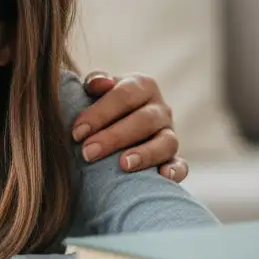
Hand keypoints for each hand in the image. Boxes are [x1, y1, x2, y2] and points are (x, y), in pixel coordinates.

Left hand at [73, 72, 187, 181]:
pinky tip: (162, 176)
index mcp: (141, 85)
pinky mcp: (174, 157)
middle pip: (143, 120)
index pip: (124, 96)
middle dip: (113, 137)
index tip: (77, 133)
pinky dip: (175, 171)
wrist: (116, 123)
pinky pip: (181, 165)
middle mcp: (160, 108)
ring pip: (166, 142)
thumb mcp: (96, 90)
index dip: (99, 114)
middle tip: (88, 153)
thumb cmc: (102, 106)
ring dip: (145, 154)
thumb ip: (95, 82)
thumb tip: (100, 82)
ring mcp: (170, 133)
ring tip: (123, 165)